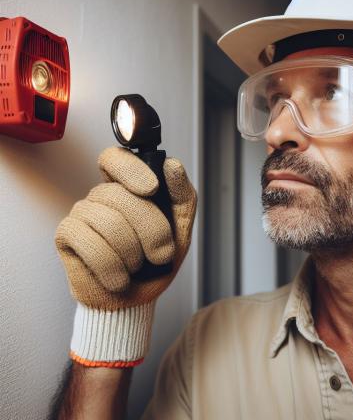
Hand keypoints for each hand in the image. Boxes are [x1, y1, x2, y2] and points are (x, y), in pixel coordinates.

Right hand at [55, 146, 196, 310]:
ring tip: (137, 266)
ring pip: (109, 222)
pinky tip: (120, 278)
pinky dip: (114, 268)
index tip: (152, 189)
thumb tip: (172, 166)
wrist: (139, 297)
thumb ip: (181, 194)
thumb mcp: (180, 226)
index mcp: (127, 186)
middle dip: (151, 229)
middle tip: (161, 253)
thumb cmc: (156, 259)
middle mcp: (101, 195)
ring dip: (133, 254)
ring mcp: (81, 213)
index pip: (116, 157)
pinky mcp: (67, 236)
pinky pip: (91, 245)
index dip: (131, 169)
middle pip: (120, 196)